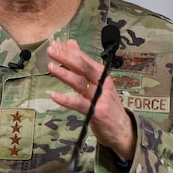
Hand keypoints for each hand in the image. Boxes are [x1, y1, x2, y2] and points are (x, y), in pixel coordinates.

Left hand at [47, 40, 135, 160]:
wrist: (121, 129)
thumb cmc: (106, 103)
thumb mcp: (97, 82)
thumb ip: (83, 64)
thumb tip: (71, 43)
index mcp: (102, 74)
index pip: (85, 59)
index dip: (70, 51)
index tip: (55, 44)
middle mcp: (103, 83)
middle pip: (83, 68)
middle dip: (67, 58)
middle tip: (52, 51)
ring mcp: (101, 98)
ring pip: (81, 83)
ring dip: (65, 74)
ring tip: (51, 67)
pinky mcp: (97, 113)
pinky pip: (79, 104)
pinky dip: (66, 99)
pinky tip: (54, 95)